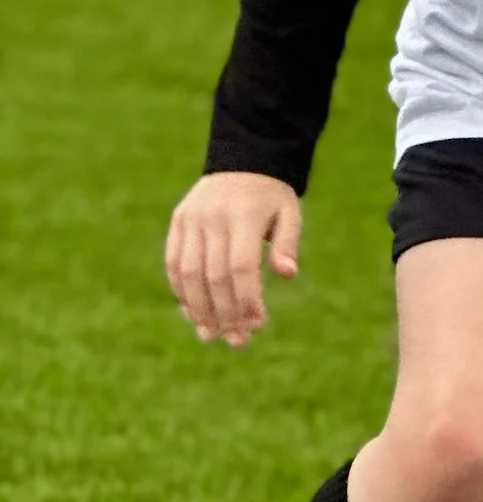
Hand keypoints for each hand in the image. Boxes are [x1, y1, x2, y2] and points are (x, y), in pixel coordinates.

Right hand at [165, 171, 301, 348]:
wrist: (242, 160)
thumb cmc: (272, 195)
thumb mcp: (289, 213)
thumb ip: (288, 244)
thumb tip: (288, 275)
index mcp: (242, 216)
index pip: (241, 267)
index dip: (247, 300)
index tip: (258, 324)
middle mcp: (211, 217)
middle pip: (214, 275)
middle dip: (225, 313)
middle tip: (237, 341)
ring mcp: (191, 219)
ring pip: (188, 273)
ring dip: (198, 308)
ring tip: (210, 335)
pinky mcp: (178, 221)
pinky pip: (173, 262)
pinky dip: (181, 290)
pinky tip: (193, 313)